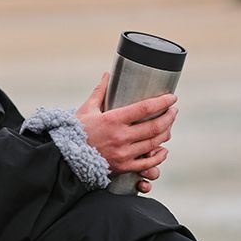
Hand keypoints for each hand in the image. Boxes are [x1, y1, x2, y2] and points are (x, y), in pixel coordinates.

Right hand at [75, 72, 177, 190]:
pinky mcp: (124, 167)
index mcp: (113, 120)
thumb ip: (100, 92)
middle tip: (174, 110)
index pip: (145, 108)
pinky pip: (148, 163)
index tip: (172, 97)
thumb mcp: (87, 109)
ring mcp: (124, 153)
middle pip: (155, 126)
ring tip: (169, 125)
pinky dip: (159, 156)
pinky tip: (163, 149)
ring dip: (166, 132)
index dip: (162, 102)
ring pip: (154, 143)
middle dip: (169, 116)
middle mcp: (121, 137)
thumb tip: (108, 74)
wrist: (66, 158)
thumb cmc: (76, 131)